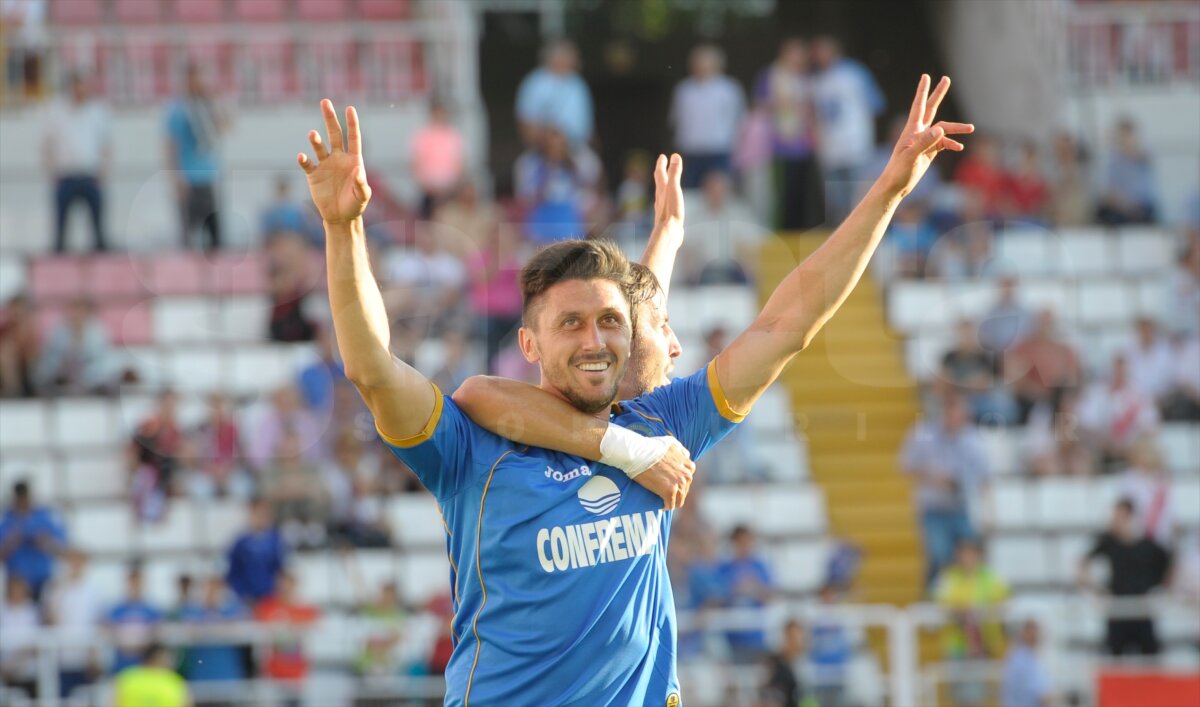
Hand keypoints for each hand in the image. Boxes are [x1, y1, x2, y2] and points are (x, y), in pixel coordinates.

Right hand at [298, 99, 371, 223]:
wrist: (340, 217)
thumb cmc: (355, 205)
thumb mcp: (363, 196)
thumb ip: (362, 184)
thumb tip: (358, 171)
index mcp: (353, 160)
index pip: (353, 137)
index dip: (352, 123)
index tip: (350, 108)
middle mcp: (338, 158)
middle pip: (334, 134)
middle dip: (330, 119)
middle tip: (325, 102)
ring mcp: (325, 165)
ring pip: (319, 147)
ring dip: (315, 140)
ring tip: (313, 134)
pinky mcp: (313, 175)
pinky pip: (307, 164)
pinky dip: (304, 160)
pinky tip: (302, 157)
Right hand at [630, 439, 694, 509]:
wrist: (638, 453)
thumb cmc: (651, 446)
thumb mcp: (671, 443)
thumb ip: (681, 450)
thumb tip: (686, 456)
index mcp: (688, 465)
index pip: (688, 478)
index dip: (679, 481)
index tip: (671, 483)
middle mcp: (686, 475)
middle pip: (684, 490)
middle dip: (677, 492)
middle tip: (666, 494)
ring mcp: (679, 483)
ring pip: (679, 500)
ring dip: (672, 502)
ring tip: (664, 502)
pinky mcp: (669, 491)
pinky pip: (670, 505)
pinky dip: (665, 506)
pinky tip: (660, 506)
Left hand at [651, 153, 684, 238]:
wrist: (668, 233)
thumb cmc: (671, 211)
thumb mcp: (674, 189)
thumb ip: (675, 173)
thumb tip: (675, 156)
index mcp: (662, 190)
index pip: (660, 174)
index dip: (661, 164)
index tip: (662, 156)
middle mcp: (660, 198)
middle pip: (660, 183)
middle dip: (661, 173)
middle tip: (662, 165)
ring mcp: (663, 208)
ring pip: (662, 194)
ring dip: (664, 186)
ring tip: (666, 183)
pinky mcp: (668, 217)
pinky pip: (667, 204)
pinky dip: (669, 199)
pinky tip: (670, 204)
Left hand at [879, 75, 974, 198]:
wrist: (896, 186)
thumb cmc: (899, 171)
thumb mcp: (912, 156)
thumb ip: (926, 142)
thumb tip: (941, 128)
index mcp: (912, 130)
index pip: (919, 106)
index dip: (922, 91)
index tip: (926, 76)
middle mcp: (918, 133)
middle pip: (931, 109)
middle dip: (939, 94)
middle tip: (946, 79)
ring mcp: (924, 141)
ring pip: (943, 130)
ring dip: (956, 129)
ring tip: (971, 128)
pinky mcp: (929, 151)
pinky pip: (944, 143)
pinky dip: (952, 144)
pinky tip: (960, 147)